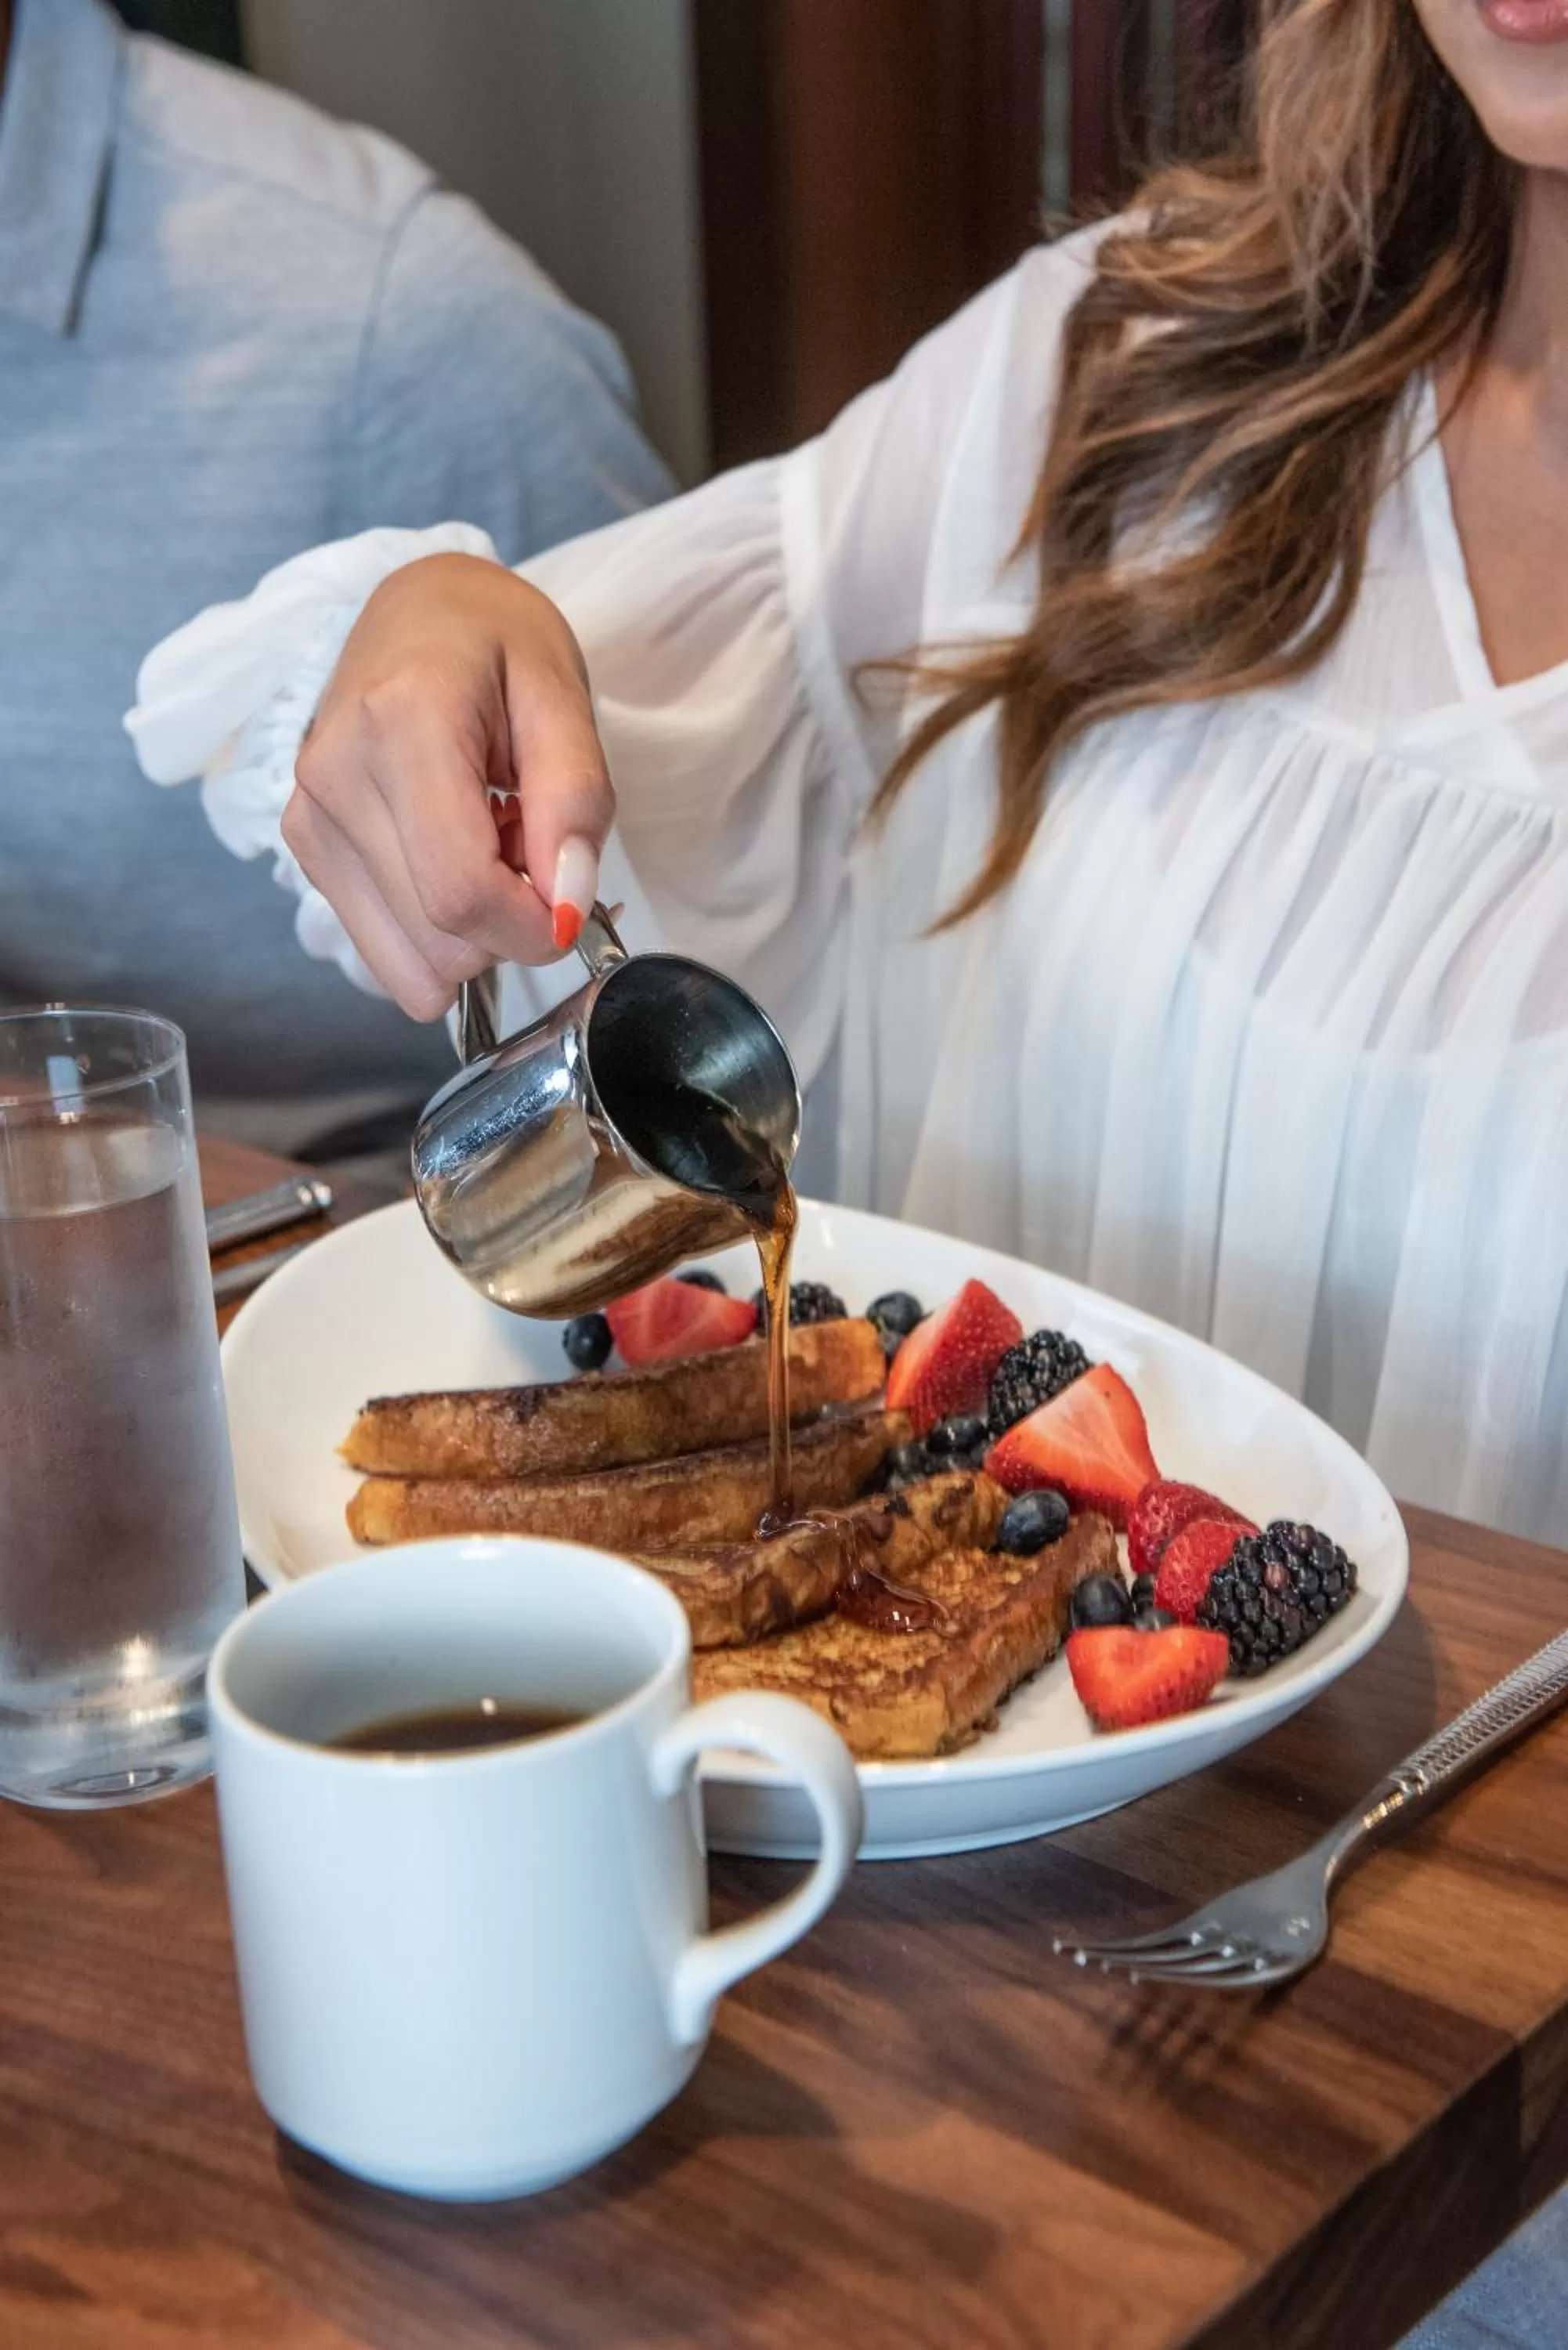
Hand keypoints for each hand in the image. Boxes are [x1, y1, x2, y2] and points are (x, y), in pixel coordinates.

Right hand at [282, 553, 612, 1017]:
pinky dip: (436, 931)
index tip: (572, 903)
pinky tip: (451, 858)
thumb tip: (564, 906)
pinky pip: (386, 950)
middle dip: (510, 923)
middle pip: (438, 937)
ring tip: (490, 843)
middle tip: (529, 842)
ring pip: (411, 962)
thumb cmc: (496, 643)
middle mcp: (335, 778)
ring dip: (474, 931)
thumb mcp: (563, 698)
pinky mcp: (305, 847)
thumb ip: (576, 801)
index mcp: (400, 725)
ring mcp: (310, 818)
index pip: (460, 890)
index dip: (532, 927)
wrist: (419, 609)